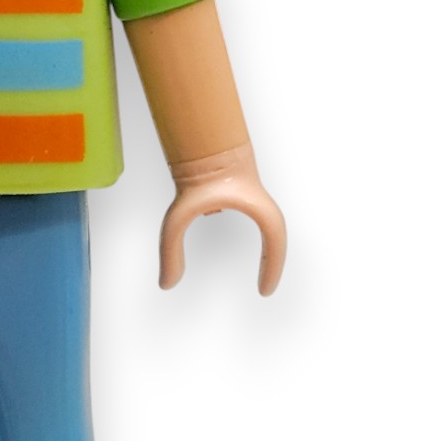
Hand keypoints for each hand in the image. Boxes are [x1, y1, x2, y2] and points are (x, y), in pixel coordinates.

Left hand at [159, 143, 285, 294]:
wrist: (200, 149)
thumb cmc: (192, 182)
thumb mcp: (176, 222)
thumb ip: (169, 251)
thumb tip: (165, 284)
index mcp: (256, 209)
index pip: (276, 243)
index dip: (272, 269)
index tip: (263, 292)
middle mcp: (261, 205)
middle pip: (275, 238)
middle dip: (270, 261)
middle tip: (262, 287)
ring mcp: (254, 198)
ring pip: (263, 226)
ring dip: (261, 244)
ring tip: (252, 258)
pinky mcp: (244, 193)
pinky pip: (250, 216)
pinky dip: (239, 224)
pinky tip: (223, 220)